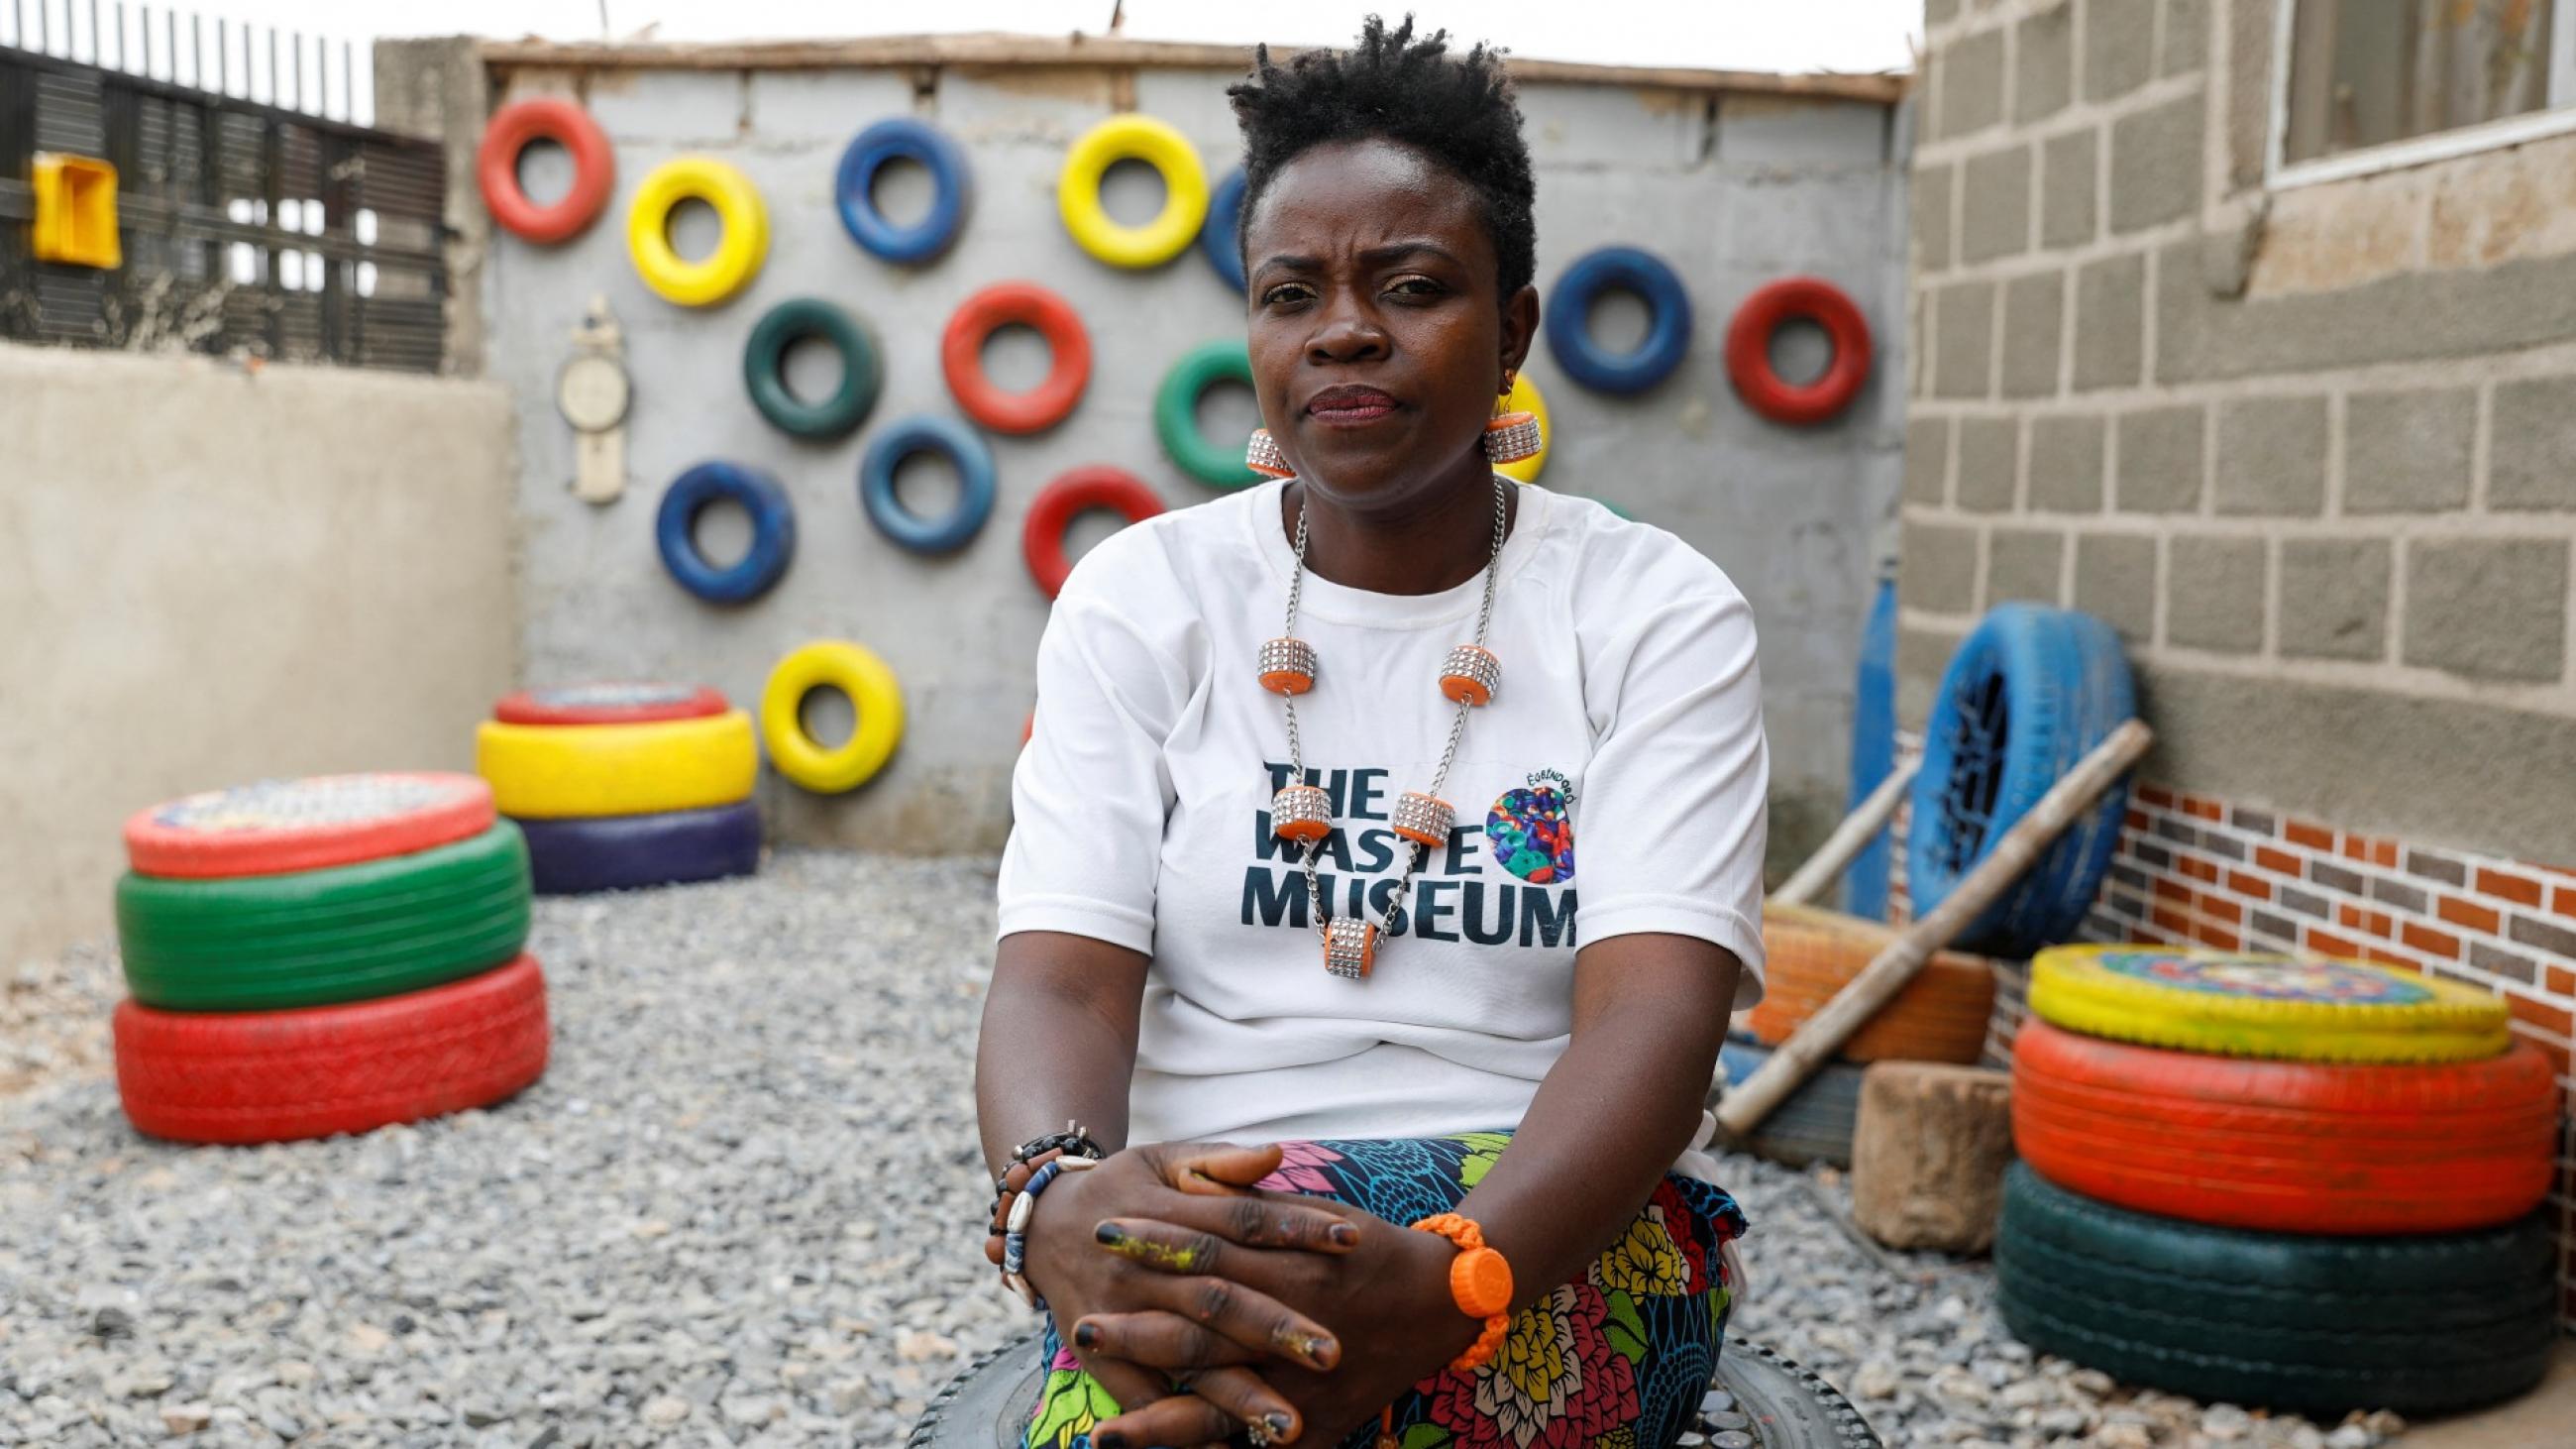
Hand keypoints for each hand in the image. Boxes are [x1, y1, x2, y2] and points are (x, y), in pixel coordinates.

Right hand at [1019, 1142, 1359, 1435]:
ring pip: (1185, 1356)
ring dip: (1237, 1394)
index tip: (1352, 1241)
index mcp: (1165, 1210)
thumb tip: (1276, 1154)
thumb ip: (1221, 1164)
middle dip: (1275, 1328)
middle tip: (1333, 1352)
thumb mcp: (1164, 1160)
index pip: (1242, 1219)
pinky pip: (1142, 1397)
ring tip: (1291, 1426)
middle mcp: (1141, 1266)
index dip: (1297, 1228)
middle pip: (1218, 1298)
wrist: (1039, 1224)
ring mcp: (1118, 1314)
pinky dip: (1180, 1427)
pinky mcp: (1099, 1355)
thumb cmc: (1121, 1188)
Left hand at [1078, 1179, 1477, 1446]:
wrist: (1442, 1301)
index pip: (1207, 1254)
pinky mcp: (1316, 1427)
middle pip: (1200, 1335)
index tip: (1105, 1233)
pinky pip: (1253, 1447)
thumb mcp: (1318, 1213)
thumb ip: (1259, 1203)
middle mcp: (1291, 1329)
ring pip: (1220, 1408)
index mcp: (1290, 1267)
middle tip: (1082, 1327)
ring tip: (1103, 1435)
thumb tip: (1203, 1187)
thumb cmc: (1372, 1249)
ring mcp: (1302, 1385)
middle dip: (1138, 1335)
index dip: (1154, 1244)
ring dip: (1158, 1422)